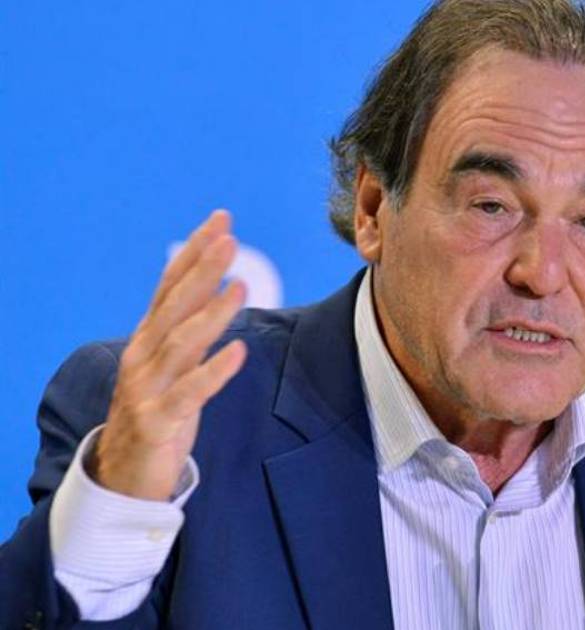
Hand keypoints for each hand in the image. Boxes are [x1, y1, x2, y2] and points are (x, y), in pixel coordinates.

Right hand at [91, 210, 247, 500]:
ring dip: (212, 314)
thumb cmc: (158, 413)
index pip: (171, 285)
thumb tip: (219, 287)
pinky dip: (214, 372)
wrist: (123, 475)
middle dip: (202, 270)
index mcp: (148, 339)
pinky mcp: (158, 421)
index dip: (195, 252)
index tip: (221, 220)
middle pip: (175, 305)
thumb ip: (190, 329)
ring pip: (182, 344)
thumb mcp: (174, 366)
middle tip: (229, 239)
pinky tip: (239, 352)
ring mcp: (147, 388)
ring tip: (240, 287)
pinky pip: (189, 393)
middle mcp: (143, 356)